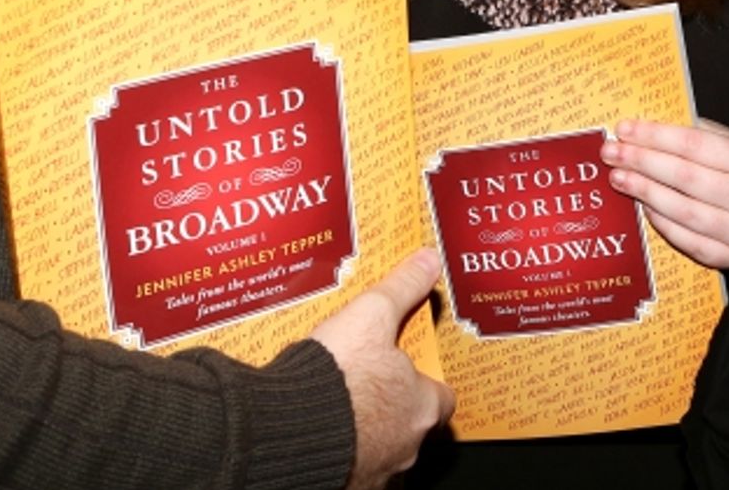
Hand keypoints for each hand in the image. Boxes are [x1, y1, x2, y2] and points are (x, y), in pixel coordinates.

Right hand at [311, 249, 455, 488]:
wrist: (286, 429)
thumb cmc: (336, 376)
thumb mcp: (371, 314)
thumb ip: (402, 288)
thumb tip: (427, 261)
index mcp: (421, 406)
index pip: (442, 398)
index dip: (427, 381)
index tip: (410, 367)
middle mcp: (405, 445)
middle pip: (412, 426)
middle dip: (394, 407)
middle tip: (371, 384)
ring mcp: (375, 471)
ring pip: (383, 452)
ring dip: (369, 432)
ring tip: (344, 408)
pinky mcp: (344, 485)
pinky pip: (352, 470)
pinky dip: (343, 452)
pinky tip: (323, 431)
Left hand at [601, 118, 728, 267]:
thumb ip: (698, 136)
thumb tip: (646, 131)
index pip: (693, 144)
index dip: (655, 135)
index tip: (624, 128)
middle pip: (684, 176)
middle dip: (642, 161)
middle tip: (611, 152)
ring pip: (683, 210)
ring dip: (645, 191)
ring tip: (618, 177)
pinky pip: (688, 240)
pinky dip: (661, 222)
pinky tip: (642, 206)